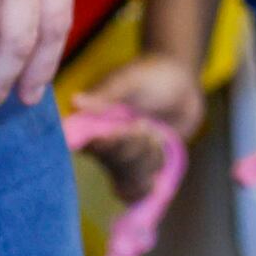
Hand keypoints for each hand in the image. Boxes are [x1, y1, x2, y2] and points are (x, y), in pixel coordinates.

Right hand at [81, 49, 205, 194]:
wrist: (180, 81)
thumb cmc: (148, 75)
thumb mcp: (127, 80)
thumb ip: (105, 94)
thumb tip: (74, 101)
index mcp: (93, 126)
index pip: (86, 148)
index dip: (102, 147)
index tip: (115, 134)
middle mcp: (107, 146)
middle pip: (114, 164)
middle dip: (132, 146)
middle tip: (141, 123)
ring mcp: (128, 157)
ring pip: (134, 175)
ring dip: (149, 152)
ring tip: (154, 130)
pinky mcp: (147, 164)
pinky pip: (148, 180)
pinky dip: (157, 163)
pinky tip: (160, 143)